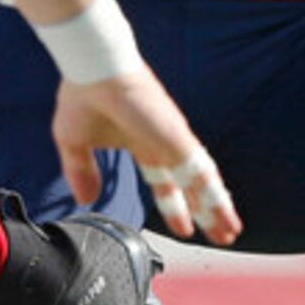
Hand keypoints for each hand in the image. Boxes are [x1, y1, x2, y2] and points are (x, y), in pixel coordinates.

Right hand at [50, 74, 241, 245]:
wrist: (91, 71)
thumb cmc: (82, 96)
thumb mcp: (75, 144)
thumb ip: (81, 172)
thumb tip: (86, 200)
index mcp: (141, 142)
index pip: (163, 180)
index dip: (173, 204)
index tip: (184, 228)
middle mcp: (163, 143)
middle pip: (190, 185)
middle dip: (205, 211)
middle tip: (222, 234)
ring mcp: (173, 141)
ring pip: (202, 182)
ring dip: (217, 209)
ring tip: (230, 232)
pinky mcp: (177, 139)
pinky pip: (200, 173)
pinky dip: (214, 196)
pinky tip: (224, 213)